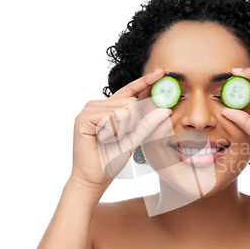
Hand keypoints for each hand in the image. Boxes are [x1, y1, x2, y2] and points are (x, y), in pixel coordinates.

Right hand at [71, 68, 171, 187]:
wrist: (95, 178)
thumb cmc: (112, 158)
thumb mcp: (135, 138)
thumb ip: (148, 123)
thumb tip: (166, 110)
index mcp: (110, 107)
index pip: (130, 90)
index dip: (146, 80)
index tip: (161, 71)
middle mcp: (98, 104)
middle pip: (130, 100)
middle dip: (131, 123)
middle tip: (117, 139)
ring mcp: (88, 109)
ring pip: (123, 109)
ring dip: (122, 129)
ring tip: (108, 140)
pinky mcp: (83, 118)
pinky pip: (111, 118)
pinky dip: (113, 132)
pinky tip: (102, 140)